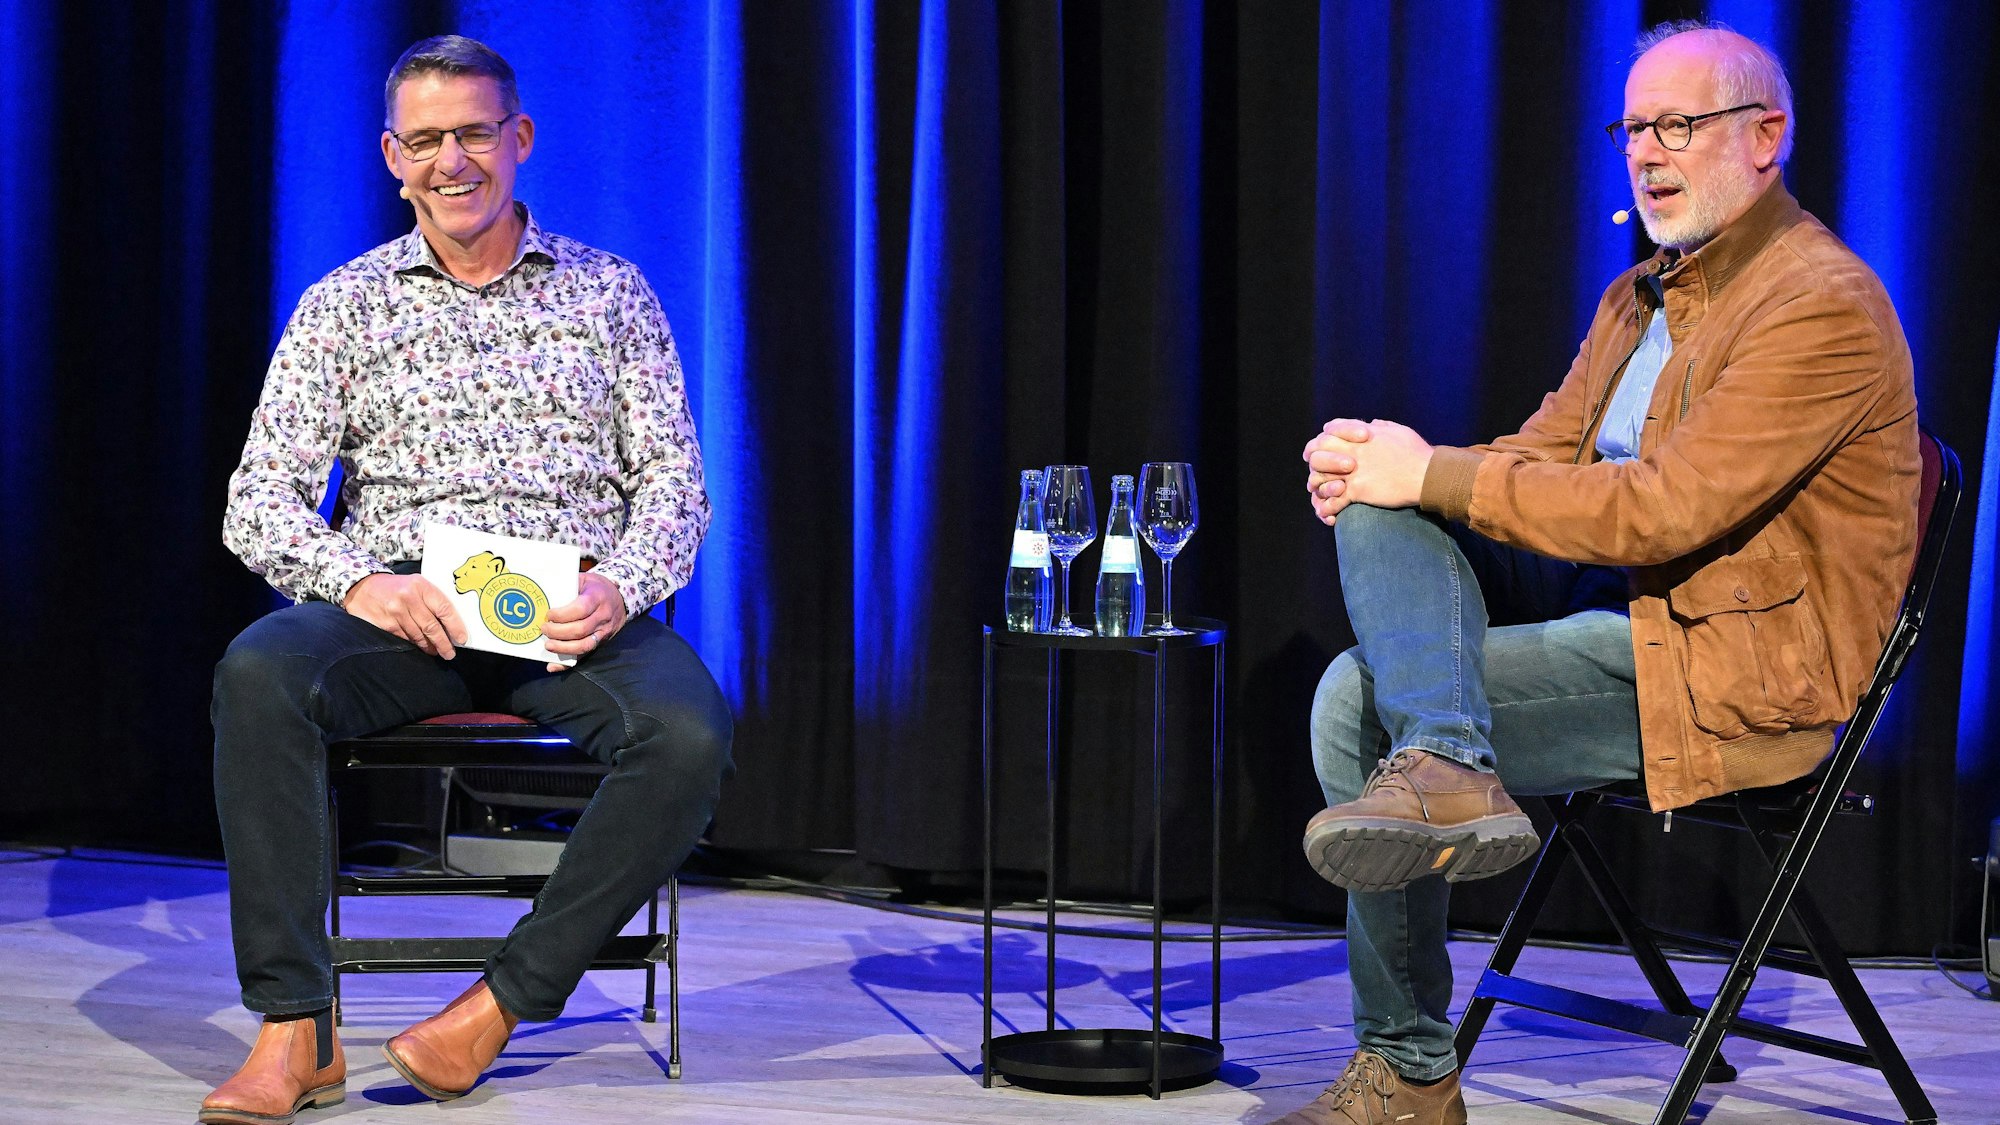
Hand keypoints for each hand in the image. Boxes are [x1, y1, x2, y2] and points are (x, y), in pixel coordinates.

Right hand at [344, 573, 466, 658]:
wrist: (362, 587)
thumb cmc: (396, 587)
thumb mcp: (416, 584)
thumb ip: (431, 598)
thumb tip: (452, 622)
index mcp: (421, 585)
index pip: (444, 609)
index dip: (455, 626)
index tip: (461, 639)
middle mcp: (408, 598)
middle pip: (432, 627)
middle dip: (444, 643)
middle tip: (450, 653)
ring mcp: (396, 612)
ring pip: (419, 636)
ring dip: (430, 646)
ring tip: (436, 651)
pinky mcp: (386, 624)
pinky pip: (406, 638)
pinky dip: (415, 644)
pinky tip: (420, 646)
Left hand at [541, 571, 628, 670]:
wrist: (620, 599)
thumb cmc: (596, 588)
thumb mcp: (585, 580)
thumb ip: (568, 586)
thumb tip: (543, 594)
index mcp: (598, 597)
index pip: (581, 609)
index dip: (562, 615)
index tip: (549, 615)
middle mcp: (603, 616)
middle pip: (580, 629)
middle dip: (558, 632)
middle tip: (544, 629)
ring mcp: (603, 632)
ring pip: (584, 645)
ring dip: (563, 648)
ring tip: (548, 645)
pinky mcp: (600, 643)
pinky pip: (584, 655)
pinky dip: (567, 664)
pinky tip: (553, 665)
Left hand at [1306, 417, 1431, 519]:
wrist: (1428, 474)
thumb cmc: (1418, 453)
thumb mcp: (1399, 431)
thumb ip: (1382, 426)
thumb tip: (1373, 423)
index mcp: (1361, 434)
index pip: (1330, 429)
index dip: (1323, 438)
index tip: (1323, 447)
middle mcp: (1353, 449)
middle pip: (1317, 450)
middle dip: (1313, 460)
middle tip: (1315, 471)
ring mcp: (1353, 470)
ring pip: (1320, 476)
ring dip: (1317, 486)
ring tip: (1319, 493)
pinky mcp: (1358, 489)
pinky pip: (1333, 500)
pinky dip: (1328, 508)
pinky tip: (1329, 514)